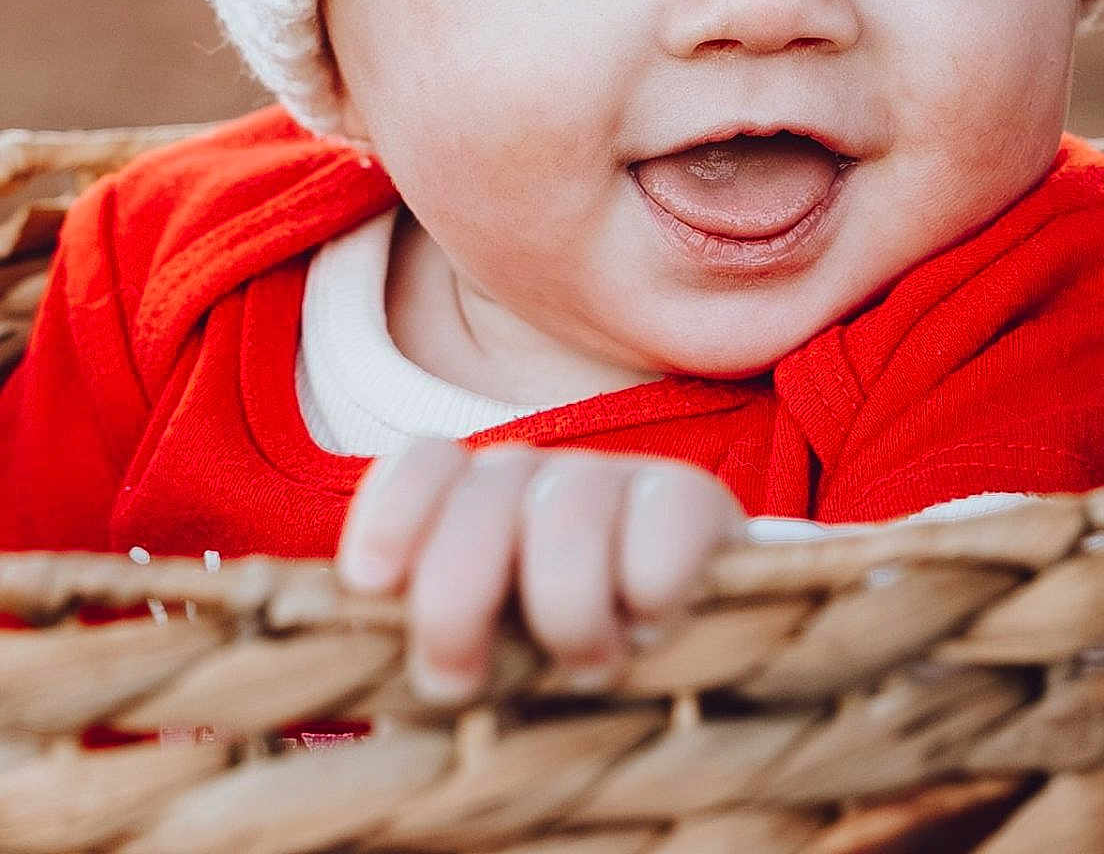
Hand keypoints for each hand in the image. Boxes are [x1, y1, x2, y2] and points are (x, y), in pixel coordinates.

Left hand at [335, 439, 744, 701]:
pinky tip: (649, 625)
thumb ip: (433, 635)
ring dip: (566, 606)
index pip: (426, 463)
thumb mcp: (478, 656)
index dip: (393, 513)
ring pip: (569, 506)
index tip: (371, 583)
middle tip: (461, 680)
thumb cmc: (552, 668)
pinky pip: (666, 513)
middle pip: (486, 492)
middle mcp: (540, 477)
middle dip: (458, 594)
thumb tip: (374, 661)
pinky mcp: (692, 498)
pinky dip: (650, 582)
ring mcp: (616, 479)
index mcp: (477, 501)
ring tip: (582, 667)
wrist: (681, 647)